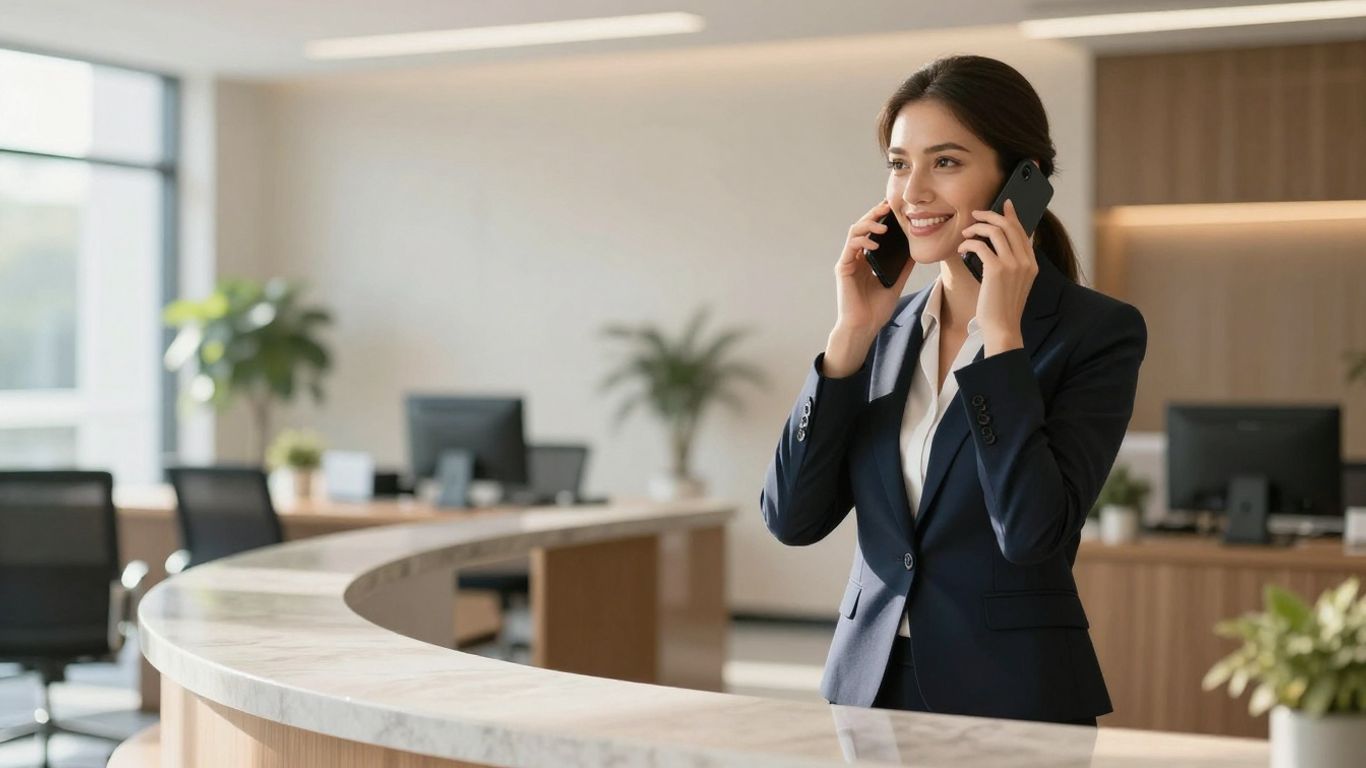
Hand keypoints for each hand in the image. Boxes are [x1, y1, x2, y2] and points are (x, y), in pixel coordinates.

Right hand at [833, 199, 914, 335]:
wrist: (864, 326)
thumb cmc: (876, 309)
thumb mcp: (896, 282)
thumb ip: (903, 266)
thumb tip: (916, 250)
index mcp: (866, 259)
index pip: (871, 231)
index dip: (880, 218)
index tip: (893, 209)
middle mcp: (856, 257)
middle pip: (862, 227)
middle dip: (874, 214)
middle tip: (887, 206)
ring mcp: (848, 262)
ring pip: (854, 232)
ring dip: (868, 224)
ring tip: (884, 225)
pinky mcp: (843, 268)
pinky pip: (850, 248)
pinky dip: (862, 241)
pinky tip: (875, 243)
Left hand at [958, 198, 1034, 353]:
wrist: (1002, 327)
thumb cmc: (1003, 307)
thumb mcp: (1015, 283)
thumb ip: (1013, 264)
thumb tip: (999, 245)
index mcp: (1032, 264)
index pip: (1023, 231)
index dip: (1012, 215)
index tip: (1004, 204)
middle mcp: (1026, 261)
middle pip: (1009, 226)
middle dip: (990, 215)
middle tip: (975, 214)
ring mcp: (1013, 265)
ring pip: (995, 231)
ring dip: (977, 227)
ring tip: (965, 232)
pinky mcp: (996, 270)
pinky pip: (980, 246)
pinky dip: (968, 243)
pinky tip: (962, 248)